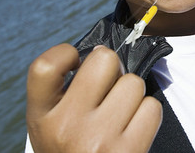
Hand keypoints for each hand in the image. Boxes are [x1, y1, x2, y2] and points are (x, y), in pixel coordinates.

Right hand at [26, 44, 161, 152]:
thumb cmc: (72, 150)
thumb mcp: (52, 124)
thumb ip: (65, 90)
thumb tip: (103, 51)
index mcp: (42, 117)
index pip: (45, 65)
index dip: (64, 54)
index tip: (75, 63)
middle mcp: (67, 127)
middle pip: (105, 60)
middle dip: (112, 69)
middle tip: (107, 89)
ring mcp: (98, 139)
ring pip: (133, 82)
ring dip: (131, 95)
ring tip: (119, 115)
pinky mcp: (128, 151)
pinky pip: (152, 107)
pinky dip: (147, 114)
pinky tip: (132, 129)